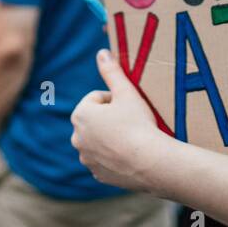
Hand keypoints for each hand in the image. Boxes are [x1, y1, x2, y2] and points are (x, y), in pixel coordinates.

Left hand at [71, 48, 167, 191]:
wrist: (151, 163)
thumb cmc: (138, 123)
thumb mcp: (126, 92)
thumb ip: (112, 71)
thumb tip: (102, 52)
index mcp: (80, 115)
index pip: (97, 98)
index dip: (116, 100)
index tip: (130, 107)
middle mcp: (76, 137)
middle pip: (96, 120)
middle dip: (111, 119)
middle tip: (132, 122)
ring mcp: (86, 158)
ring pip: (99, 140)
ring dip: (111, 137)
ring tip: (132, 139)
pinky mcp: (97, 174)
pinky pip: (105, 160)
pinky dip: (114, 156)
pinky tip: (130, 155)